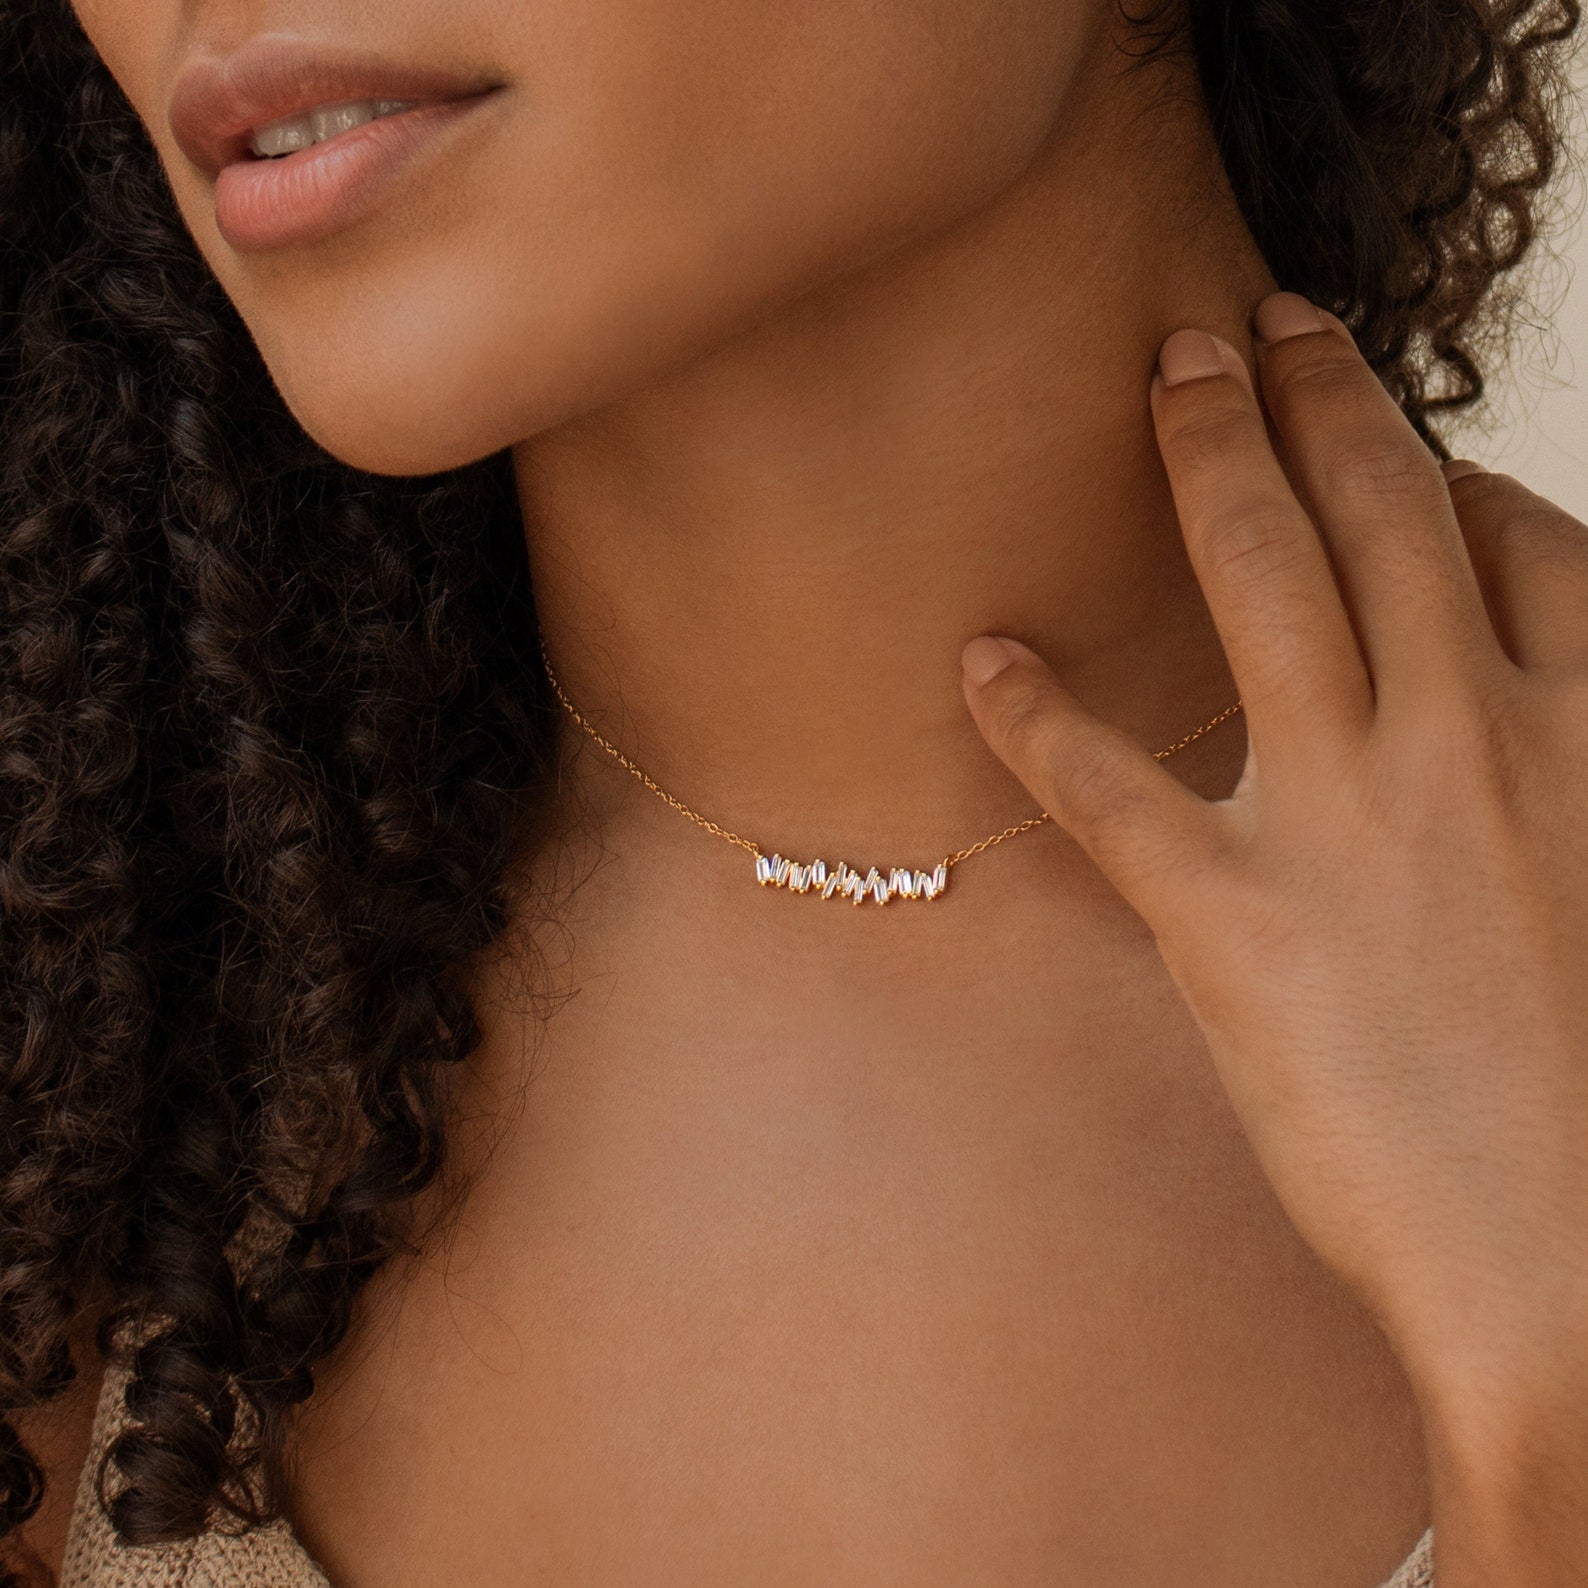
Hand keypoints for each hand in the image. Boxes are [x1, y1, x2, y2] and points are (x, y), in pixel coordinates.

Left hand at [959, 293, 1587, 1546]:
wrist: (1577, 1273)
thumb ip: (1571, 780)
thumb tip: (1521, 710)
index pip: (1523, 542)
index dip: (1447, 473)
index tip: (1396, 444)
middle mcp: (1478, 741)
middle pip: (1389, 508)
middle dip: (1319, 392)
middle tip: (1257, 321)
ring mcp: (1352, 821)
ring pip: (1270, 577)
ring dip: (1211, 455)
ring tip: (1169, 373)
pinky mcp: (1235, 923)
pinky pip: (1113, 788)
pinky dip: (1037, 719)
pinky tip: (982, 661)